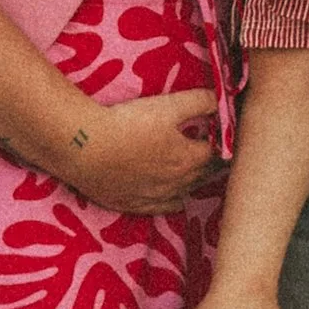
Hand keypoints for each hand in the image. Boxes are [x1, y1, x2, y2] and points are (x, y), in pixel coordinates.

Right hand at [59, 86, 223, 213]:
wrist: (86, 148)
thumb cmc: (128, 124)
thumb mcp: (168, 105)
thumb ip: (199, 101)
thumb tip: (220, 100)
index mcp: (189, 159)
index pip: (217, 153)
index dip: (221, 141)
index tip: (221, 133)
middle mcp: (178, 183)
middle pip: (204, 175)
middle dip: (211, 162)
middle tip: (213, 150)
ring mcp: (156, 197)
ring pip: (186, 192)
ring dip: (193, 180)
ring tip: (194, 169)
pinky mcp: (135, 204)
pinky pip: (164, 207)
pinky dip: (173, 199)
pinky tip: (173, 195)